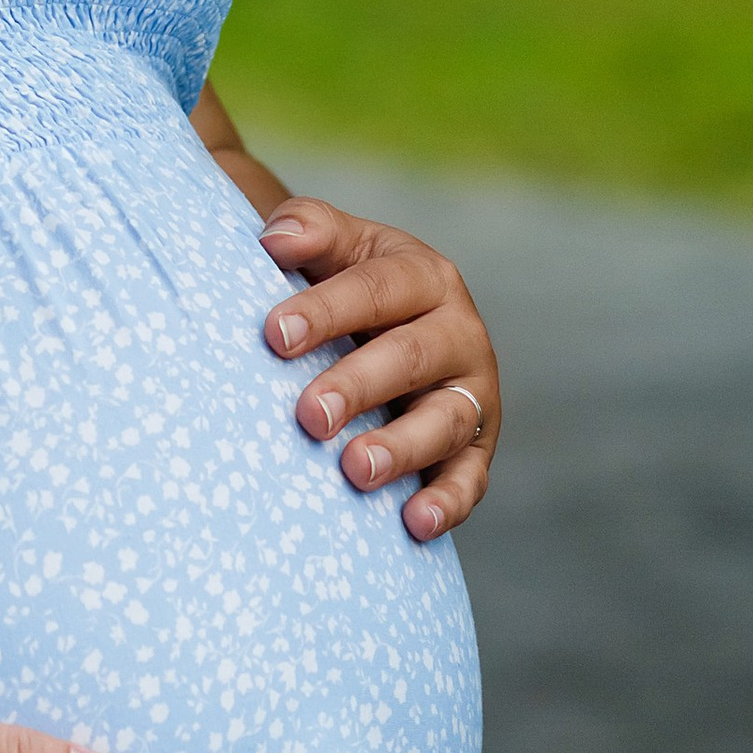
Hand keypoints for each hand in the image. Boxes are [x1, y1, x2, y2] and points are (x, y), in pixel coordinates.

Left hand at [257, 195, 501, 544]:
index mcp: (423, 275)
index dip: (325, 311)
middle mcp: (458, 332)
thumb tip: (276, 240)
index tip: (275, 335)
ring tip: (356, 470)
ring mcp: (472, 393)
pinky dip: (448, 501)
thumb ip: (310, 230)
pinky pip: (471, 479)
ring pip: (445, 422)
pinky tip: (415, 522)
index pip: (374, 290)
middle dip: (358, 386)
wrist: (395, 328)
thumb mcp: (340, 247)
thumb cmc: (351, 286)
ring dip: (402, 448)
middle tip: (309, 415)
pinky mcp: (478, 447)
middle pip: (409, 358)